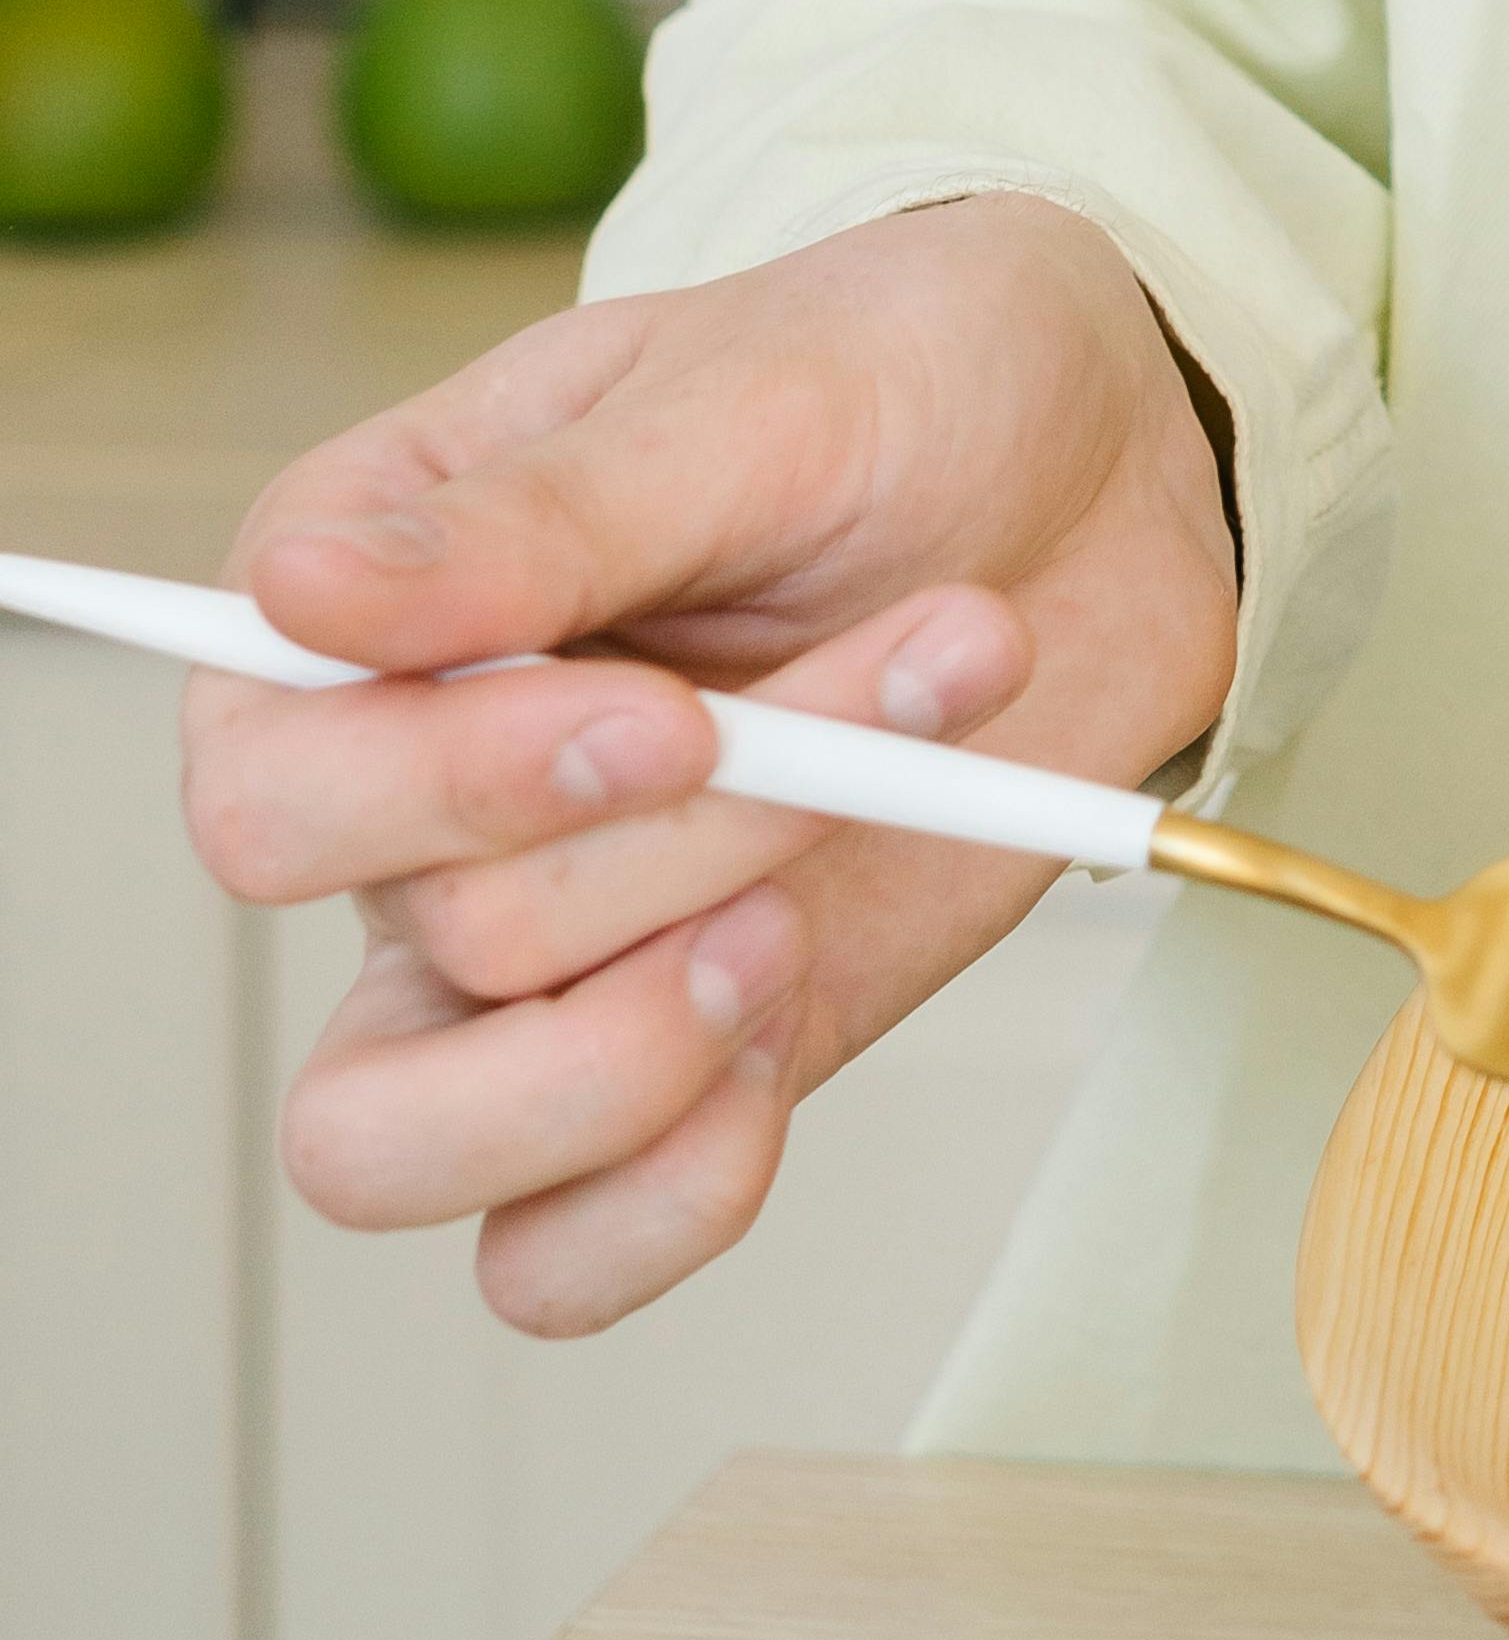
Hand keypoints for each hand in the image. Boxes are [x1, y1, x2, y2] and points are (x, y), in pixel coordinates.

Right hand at [181, 199, 1239, 1335]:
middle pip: (397, 947)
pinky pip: (547, 1257)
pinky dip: (660, 1200)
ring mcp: (530, 951)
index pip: (266, 785)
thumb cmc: (909, 382)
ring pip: (406, 1144)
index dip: (450, 784)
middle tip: (811, 760)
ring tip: (802, 904)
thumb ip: (538, 518)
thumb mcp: (753, 393)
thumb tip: (294, 587)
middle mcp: (412, 801)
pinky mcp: (662, 1058)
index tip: (669, 714)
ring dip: (638, 1046)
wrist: (1111, 475)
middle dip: (636, 871)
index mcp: (369, 608)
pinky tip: (779, 1050)